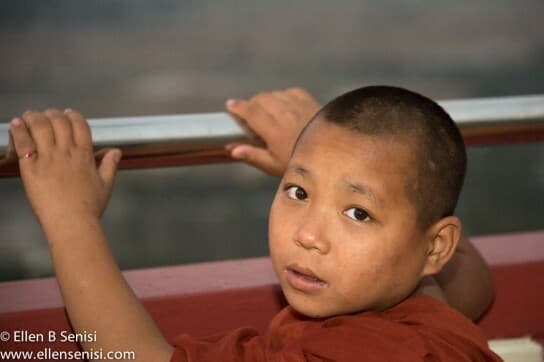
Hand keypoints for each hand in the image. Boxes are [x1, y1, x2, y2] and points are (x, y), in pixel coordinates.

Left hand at [9, 109, 120, 227]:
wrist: (72, 222)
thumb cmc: (89, 208)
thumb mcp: (106, 185)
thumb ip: (110, 165)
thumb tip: (116, 151)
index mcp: (85, 155)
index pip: (79, 124)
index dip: (72, 115)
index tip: (66, 114)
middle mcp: (66, 152)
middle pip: (58, 120)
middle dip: (51, 114)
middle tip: (45, 115)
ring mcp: (48, 158)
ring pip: (39, 126)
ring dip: (33, 117)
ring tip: (28, 117)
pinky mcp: (31, 168)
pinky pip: (23, 142)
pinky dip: (18, 130)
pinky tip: (16, 125)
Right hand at [226, 87, 320, 176]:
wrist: (332, 156)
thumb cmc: (300, 164)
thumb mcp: (274, 165)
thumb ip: (253, 155)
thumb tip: (231, 150)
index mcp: (274, 130)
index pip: (250, 112)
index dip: (237, 107)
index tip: (230, 105)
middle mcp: (285, 114)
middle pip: (261, 99)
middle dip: (251, 104)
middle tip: (248, 113)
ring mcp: (299, 106)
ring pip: (275, 94)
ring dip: (267, 100)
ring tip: (266, 112)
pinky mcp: (310, 102)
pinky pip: (291, 92)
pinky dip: (283, 96)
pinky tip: (283, 106)